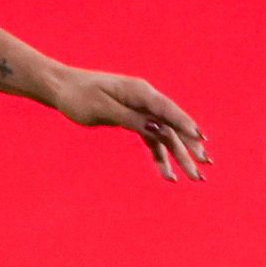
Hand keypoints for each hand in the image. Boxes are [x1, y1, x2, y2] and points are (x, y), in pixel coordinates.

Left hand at [49, 68, 211, 182]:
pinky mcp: (134, 119)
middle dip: (189, 147)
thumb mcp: (103, 109)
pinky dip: (159, 156)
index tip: (201, 140)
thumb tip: (158, 128)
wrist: (62, 89)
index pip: (167, 110)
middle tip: (203, 167)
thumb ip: (131, 118)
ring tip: (193, 177)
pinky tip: (168, 175)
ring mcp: (141, 110)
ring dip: (179, 156)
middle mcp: (145, 99)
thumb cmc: (79, 96)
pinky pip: (152, 139)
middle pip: (171, 125)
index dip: (186, 126)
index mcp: (139, 91)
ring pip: (165, 135)